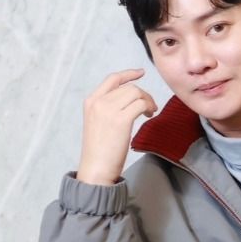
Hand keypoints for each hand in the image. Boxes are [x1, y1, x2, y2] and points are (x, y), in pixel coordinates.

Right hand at [76, 69, 157, 185]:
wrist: (96, 168)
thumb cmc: (99, 150)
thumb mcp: (97, 122)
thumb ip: (108, 107)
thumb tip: (130, 99)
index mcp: (91, 101)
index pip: (112, 79)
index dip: (128, 74)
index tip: (141, 72)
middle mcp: (98, 102)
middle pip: (129, 87)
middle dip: (143, 94)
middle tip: (149, 107)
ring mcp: (108, 110)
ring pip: (136, 93)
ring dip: (147, 101)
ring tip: (149, 113)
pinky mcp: (121, 120)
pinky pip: (141, 104)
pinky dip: (148, 108)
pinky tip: (148, 116)